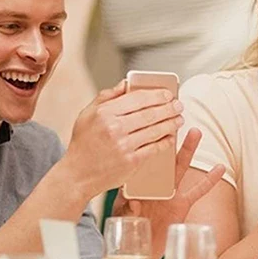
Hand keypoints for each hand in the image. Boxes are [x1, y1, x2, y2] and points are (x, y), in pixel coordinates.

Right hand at [63, 80, 183, 197]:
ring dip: (171, 124)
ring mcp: (124, 146)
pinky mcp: (131, 162)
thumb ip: (106, 97)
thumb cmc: (83, 143)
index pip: (137, 98)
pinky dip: (165, 142)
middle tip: (178, 105)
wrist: (78, 174)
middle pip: (150, 114)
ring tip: (179, 119)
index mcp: (104, 113)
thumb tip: (125, 83)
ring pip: (155, 130)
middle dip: (169, 108)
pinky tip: (170, 137)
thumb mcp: (87, 114)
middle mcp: (114, 128)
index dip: (156, 94)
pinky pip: (154, 148)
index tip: (167, 94)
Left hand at [113, 128, 226, 254]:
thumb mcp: (121, 215)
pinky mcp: (183, 204)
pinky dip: (209, 180)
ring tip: (196, 132)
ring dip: (188, 150)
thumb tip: (133, 202)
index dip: (143, 141)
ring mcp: (170, 192)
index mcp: (138, 181)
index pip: (140, 157)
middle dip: (168, 137)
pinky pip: (198, 190)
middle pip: (163, 156)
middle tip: (172, 118)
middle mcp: (155, 183)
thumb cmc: (127, 227)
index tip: (145, 122)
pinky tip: (220, 167)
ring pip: (181, 167)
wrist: (140, 246)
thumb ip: (126, 208)